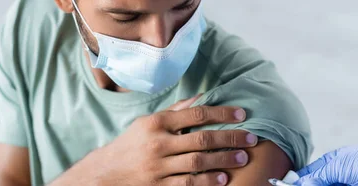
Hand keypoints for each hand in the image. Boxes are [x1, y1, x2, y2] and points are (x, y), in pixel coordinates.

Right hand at [52, 95, 258, 185]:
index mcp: (156, 123)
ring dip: (223, 160)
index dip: (221, 113)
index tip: (242, 114)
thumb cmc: (132, 144)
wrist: (106, 173)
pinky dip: (207, 182)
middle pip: (201, 139)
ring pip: (198, 163)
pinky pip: (188, 184)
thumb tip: (202, 98)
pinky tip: (223, 179)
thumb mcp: (148, 123)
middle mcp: (158, 144)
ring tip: (243, 158)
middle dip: (230, 138)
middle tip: (252, 138)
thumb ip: (175, 112)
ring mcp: (158, 167)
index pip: (195, 114)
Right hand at [294, 138, 357, 185]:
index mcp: (329, 164)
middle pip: (315, 185)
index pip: (306, 175)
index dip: (296, 182)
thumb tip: (299, 184)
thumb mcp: (337, 167)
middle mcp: (335, 177)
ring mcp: (345, 185)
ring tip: (332, 185)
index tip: (284, 185)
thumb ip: (317, 177)